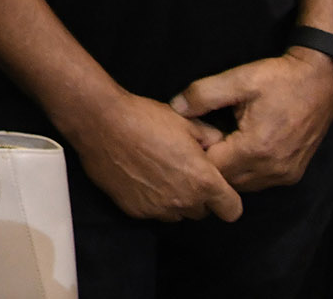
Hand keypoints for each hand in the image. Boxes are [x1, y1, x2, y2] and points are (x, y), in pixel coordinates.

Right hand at [66, 90, 243, 222]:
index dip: (227, 199)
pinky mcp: (135, 210)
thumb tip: (218, 146)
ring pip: (177, 214)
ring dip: (175, 200)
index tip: (217, 187)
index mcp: (203, 181)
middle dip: (198, 196)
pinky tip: (140, 177)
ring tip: (159, 174)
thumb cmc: (145, 118)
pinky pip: (152, 212)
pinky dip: (151, 200)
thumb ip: (211, 139)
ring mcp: (158, 209)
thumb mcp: (186, 122)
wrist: (100, 122)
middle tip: (182, 172)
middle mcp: (183, 201)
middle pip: (203, 212)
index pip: (232, 210)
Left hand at [170, 50, 332, 191]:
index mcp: (256, 148)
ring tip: (216, 144)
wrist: (322, 81)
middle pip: (226, 181)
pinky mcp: (293, 174)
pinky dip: (244, 171)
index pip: (212, 167)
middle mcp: (272, 169)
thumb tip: (174, 108)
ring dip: (227, 170)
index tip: (187, 137)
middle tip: (198, 141)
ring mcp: (285, 174)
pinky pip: (259, 181)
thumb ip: (202, 95)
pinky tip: (236, 151)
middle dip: (209, 164)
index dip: (195, 153)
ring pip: (243, 185)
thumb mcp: (238, 79)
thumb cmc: (279, 78)